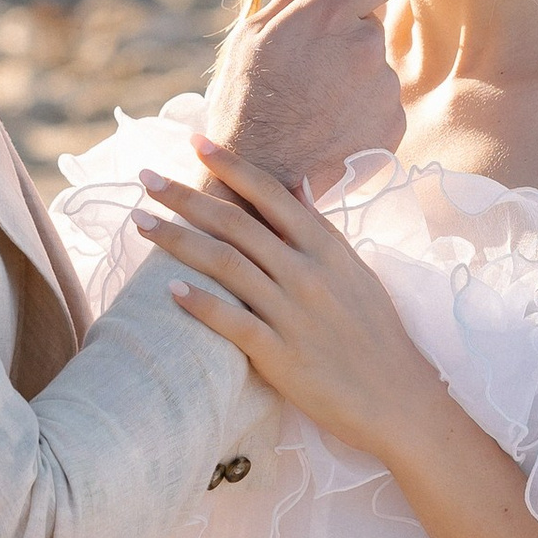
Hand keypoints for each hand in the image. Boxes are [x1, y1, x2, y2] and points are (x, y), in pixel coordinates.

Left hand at [133, 138, 441, 461]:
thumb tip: (296, 185)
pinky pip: (232, 322)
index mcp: (325, 247)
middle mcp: (306, 272)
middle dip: (185, 197)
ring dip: (176, 240)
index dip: (230, 165)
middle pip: (235, 223)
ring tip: (139, 223)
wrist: (398, 397)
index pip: (270, 193)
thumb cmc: (376, 331)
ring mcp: (292, 312)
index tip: (195, 141)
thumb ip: (319, 228)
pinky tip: (169, 289)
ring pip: (224, 264)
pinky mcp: (281, 354)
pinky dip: (201, 303)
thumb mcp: (354, 270)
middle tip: (144, 178)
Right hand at [202, 0, 402, 192]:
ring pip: (377, 68)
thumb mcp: (255, 33)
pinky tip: (329, 128)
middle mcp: (367, 45)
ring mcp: (384, 87)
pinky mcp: (394, 125)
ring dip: (354, 78)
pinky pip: (383, 105)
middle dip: (348, 38)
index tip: (346, 4)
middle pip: (373, 25)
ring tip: (314, 106)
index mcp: (331, 14)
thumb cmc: (246, 98)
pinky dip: (362, 113)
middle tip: (310, 70)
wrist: (259, 175)